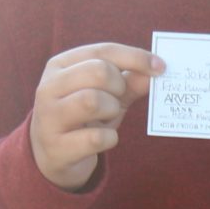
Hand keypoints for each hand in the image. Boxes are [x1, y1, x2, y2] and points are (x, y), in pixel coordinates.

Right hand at [30, 43, 164, 191]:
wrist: (53, 156)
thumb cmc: (84, 117)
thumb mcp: (107, 94)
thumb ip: (130, 81)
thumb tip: (156, 70)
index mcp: (59, 65)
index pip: (102, 51)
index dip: (135, 57)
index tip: (161, 67)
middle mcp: (48, 87)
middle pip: (98, 72)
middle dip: (118, 86)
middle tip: (117, 99)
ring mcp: (49, 117)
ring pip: (93, 101)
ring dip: (112, 109)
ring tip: (107, 116)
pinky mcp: (56, 147)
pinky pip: (96, 137)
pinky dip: (111, 138)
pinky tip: (105, 139)